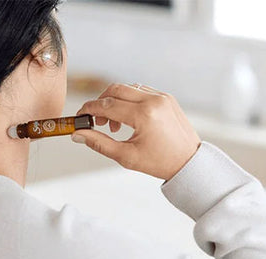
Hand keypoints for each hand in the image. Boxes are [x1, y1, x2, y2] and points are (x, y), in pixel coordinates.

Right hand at [72, 82, 200, 180]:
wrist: (189, 161)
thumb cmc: (159, 162)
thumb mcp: (126, 156)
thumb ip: (99, 143)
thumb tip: (77, 134)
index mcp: (143, 115)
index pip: (106, 105)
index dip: (89, 109)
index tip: (80, 116)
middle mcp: (153, 100)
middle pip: (115, 90)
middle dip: (100, 103)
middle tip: (96, 121)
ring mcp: (162, 96)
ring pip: (128, 88)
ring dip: (115, 101)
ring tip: (115, 125)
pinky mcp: (167, 97)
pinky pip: (141, 91)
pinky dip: (129, 100)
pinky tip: (128, 118)